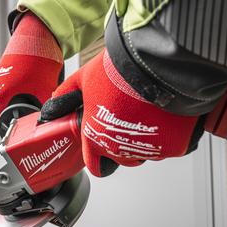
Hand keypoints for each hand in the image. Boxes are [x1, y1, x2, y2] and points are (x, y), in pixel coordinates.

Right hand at [0, 13, 62, 126]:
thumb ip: (43, 113)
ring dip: (29, 106)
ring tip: (41, 100)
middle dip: (28, 118)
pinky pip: (16, 95)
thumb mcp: (44, 92)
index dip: (25, 130)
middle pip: (12, 116)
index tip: (37, 131)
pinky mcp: (5, 79)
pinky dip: (27, 96)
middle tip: (42, 116)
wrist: (37, 35)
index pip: (9, 126)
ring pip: (15, 105)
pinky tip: (38, 91)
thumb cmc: (37, 58)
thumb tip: (49, 126)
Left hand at [40, 49, 202, 176]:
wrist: (158, 60)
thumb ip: (66, 97)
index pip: (95, 166)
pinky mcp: (177, 145)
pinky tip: (168, 113)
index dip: (98, 157)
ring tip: (149, 112)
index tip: (103, 149)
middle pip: (124, 159)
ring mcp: (151, 150)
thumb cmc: (119, 70)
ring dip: (148, 138)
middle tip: (130, 119)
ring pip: (148, 152)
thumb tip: (49, 111)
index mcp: (97, 138)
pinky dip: (171, 133)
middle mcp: (122, 150)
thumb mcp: (84, 78)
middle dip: (125, 144)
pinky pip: (173, 145)